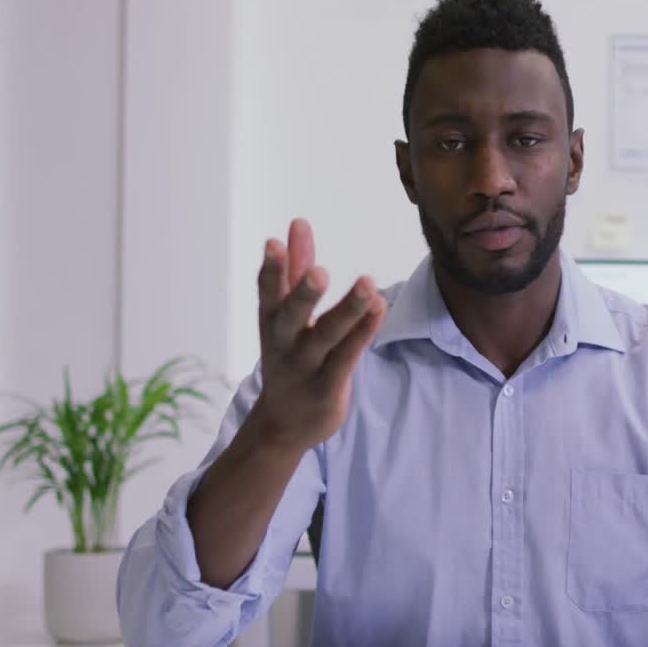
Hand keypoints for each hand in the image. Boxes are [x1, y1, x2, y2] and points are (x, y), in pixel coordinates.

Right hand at [253, 218, 386, 453]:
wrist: (284, 424)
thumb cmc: (289, 356)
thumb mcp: (285, 313)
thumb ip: (295, 269)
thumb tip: (298, 223)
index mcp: (271, 321)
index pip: (268, 292)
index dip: (271, 269)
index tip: (274, 243)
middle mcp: (284, 343)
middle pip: (292, 316)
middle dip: (303, 294)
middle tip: (320, 271)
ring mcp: (305, 367)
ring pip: (327, 337)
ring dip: (347, 311)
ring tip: (368, 284)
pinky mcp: (327, 388)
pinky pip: (347, 357)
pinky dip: (363, 333)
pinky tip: (379, 309)